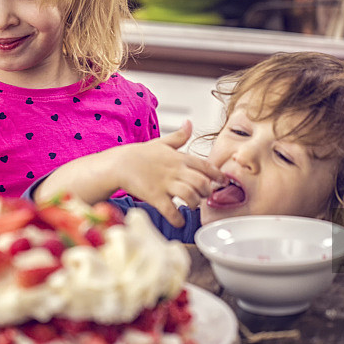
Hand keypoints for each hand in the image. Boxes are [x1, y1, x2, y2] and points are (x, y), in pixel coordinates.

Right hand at [111, 121, 225, 226]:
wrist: (119, 164)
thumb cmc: (140, 155)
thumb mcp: (162, 142)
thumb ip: (179, 136)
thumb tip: (189, 123)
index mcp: (179, 158)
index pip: (206, 166)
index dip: (218, 175)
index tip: (224, 182)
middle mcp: (175, 170)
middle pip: (202, 183)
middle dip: (207, 192)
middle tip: (204, 196)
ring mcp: (165, 184)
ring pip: (190, 196)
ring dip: (194, 204)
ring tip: (191, 206)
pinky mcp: (154, 196)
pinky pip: (171, 210)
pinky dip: (178, 218)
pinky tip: (179, 220)